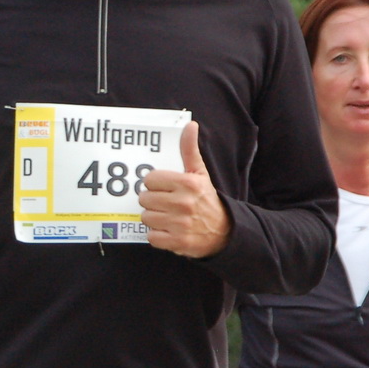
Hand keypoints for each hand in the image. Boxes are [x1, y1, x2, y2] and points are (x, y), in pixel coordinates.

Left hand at [139, 122, 231, 257]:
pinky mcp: (178, 242)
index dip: (154, 184)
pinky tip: (170, 231)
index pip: (149, 179)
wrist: (224, 231)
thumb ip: (190, 150)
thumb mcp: (199, 173)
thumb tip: (190, 125)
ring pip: (146, 218)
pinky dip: (158, 236)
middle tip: (166, 204)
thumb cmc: (206, 199)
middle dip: (153, 202)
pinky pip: (152, 237)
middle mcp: (184, 203)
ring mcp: (181, 224)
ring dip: (154, 219)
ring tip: (168, 217)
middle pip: (144, 199)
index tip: (164, 188)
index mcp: (188, 184)